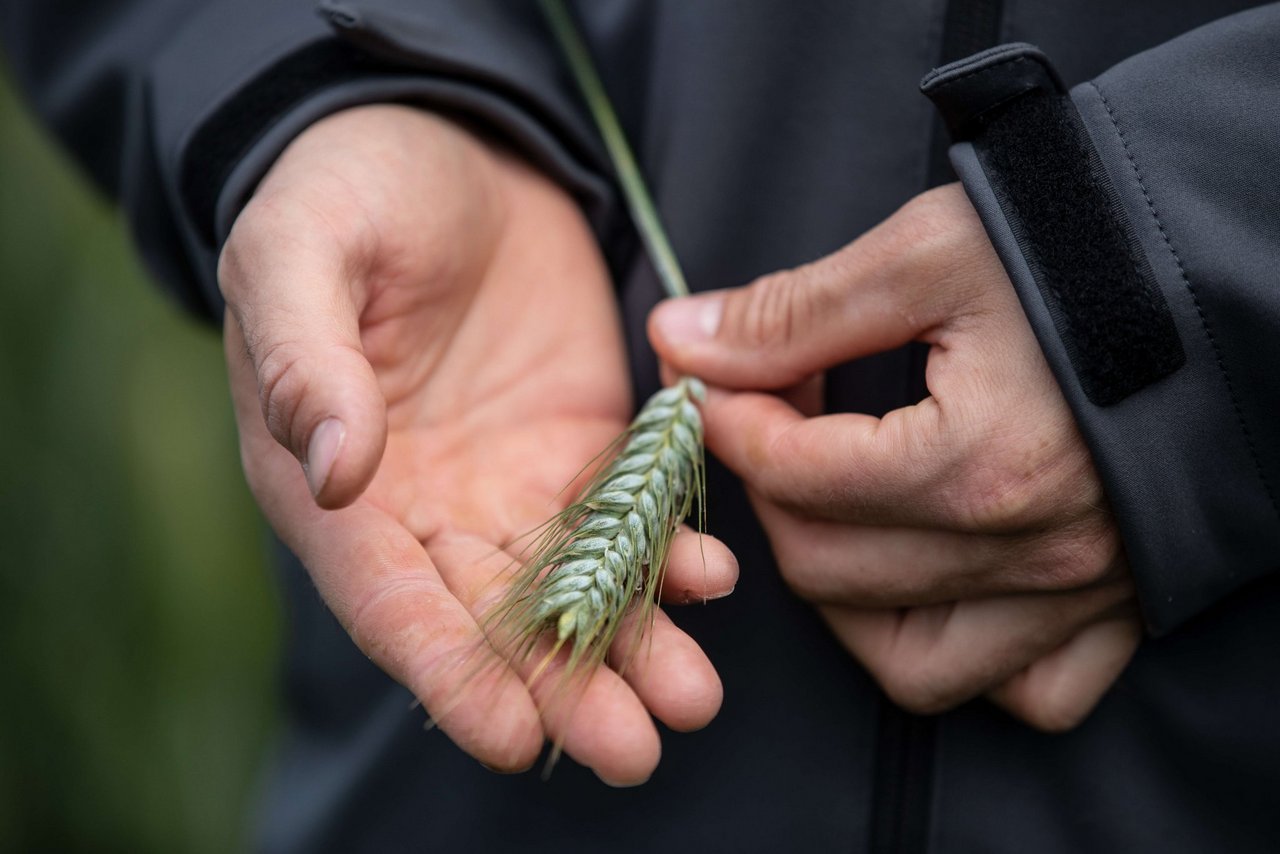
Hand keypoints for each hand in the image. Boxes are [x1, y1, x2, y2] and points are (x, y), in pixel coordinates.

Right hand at [219, 105, 736, 783]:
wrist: (444, 148)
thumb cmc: (345, 191)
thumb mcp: (298, 252)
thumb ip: (303, 358)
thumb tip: (328, 470)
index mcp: (339, 486)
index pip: (389, 601)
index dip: (447, 671)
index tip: (510, 733)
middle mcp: (427, 508)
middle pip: (496, 621)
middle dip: (564, 688)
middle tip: (635, 747)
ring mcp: (511, 482)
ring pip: (574, 587)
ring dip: (634, 644)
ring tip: (695, 693)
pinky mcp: (582, 446)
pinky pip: (629, 515)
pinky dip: (668, 551)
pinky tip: (711, 576)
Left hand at [649, 184, 1139, 730]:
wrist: (1233, 273)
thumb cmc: (1088, 249)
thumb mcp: (930, 254)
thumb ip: (795, 312)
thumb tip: (679, 338)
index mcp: (976, 461)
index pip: (794, 476)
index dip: (732, 422)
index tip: (722, 381)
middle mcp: (1030, 550)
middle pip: (828, 567)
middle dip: (772, 493)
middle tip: (780, 421)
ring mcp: (1080, 592)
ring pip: (908, 659)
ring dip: (843, 593)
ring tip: (834, 511)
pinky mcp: (1119, 607)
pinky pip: (1027, 691)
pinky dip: (964, 659)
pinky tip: (933, 586)